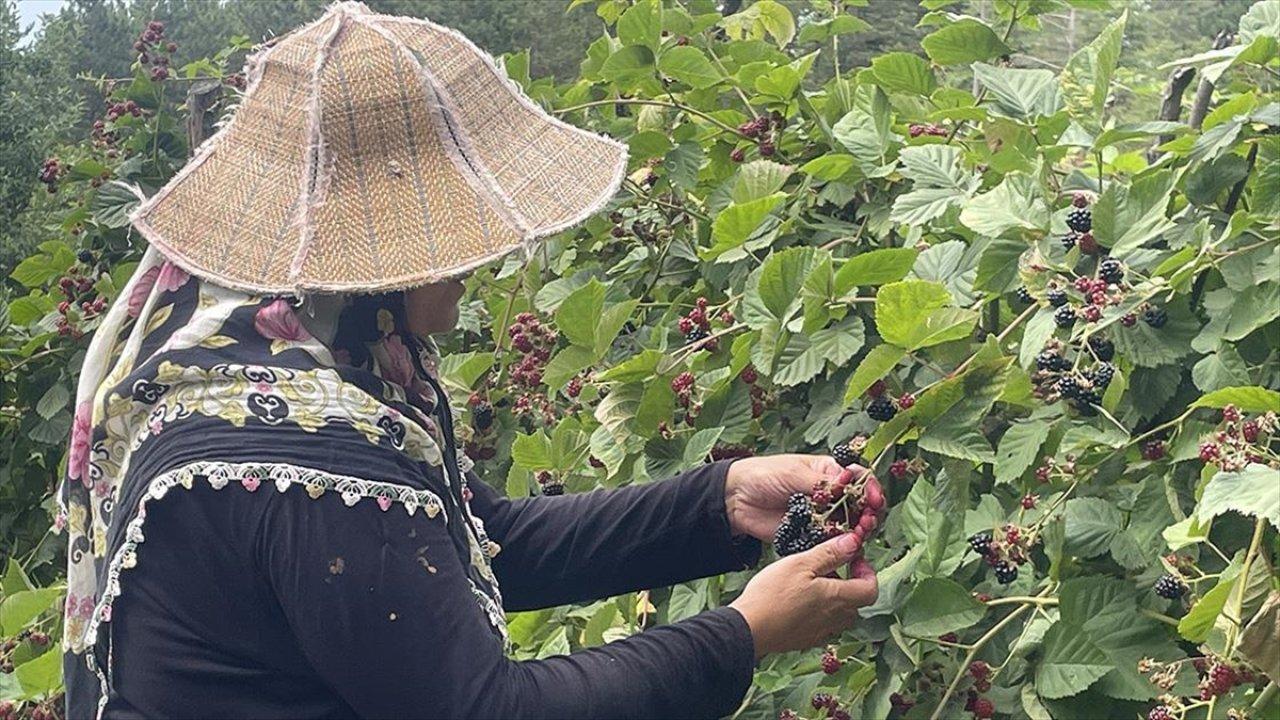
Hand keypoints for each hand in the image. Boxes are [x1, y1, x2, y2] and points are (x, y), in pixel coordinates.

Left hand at [723, 454, 871, 541]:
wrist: (736, 499)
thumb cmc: (763, 475)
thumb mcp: (793, 473)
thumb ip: (821, 483)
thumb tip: (847, 486)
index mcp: (828, 472)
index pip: (859, 478)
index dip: (870, 488)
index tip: (874, 499)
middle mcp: (829, 494)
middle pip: (860, 504)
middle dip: (869, 512)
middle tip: (868, 520)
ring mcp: (822, 515)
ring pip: (850, 525)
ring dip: (859, 530)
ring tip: (860, 534)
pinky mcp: (811, 534)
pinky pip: (832, 541)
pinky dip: (842, 545)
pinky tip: (847, 546)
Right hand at [729, 533, 877, 657]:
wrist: (748, 629)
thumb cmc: (773, 594)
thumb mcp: (800, 564)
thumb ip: (830, 553)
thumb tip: (855, 542)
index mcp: (838, 598)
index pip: (871, 589)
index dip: (867, 572)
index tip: (852, 559)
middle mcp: (835, 619)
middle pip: (858, 603)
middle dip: (851, 583)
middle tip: (833, 568)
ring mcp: (821, 633)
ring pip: (841, 616)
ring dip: (836, 599)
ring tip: (815, 585)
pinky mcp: (807, 640)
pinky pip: (824, 625)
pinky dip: (821, 613)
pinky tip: (801, 602)